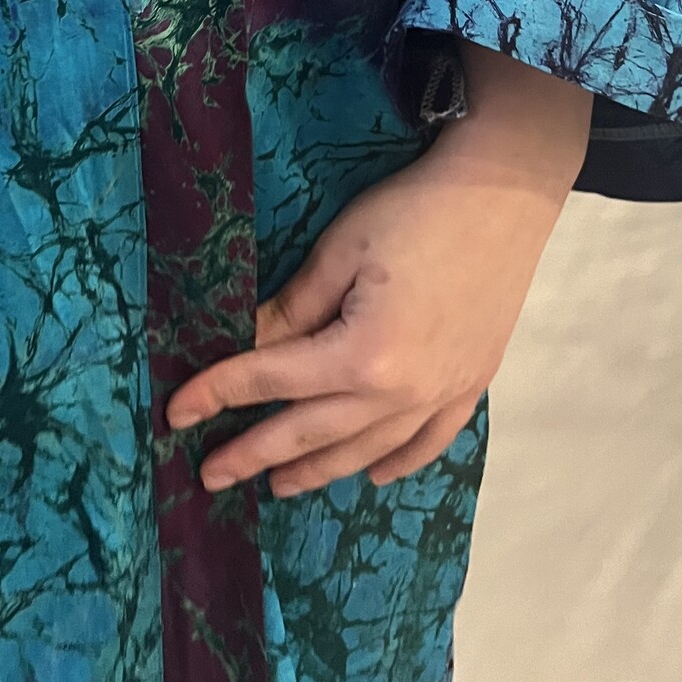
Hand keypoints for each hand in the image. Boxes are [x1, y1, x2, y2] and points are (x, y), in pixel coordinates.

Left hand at [165, 44, 592, 497]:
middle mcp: (403, 392)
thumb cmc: (415, 211)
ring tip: (278, 484)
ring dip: (318, 469)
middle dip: (255, 453)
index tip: (176, 413)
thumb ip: (293, 308)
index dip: (218, 394)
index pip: (272, 381)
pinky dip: (395, 463)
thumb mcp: (340, 250)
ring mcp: (443, 395)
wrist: (505, 197)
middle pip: (313, 432)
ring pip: (367, 450)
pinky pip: (427, 443)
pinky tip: (372, 475)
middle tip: (211, 473)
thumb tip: (247, 343)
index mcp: (365, 356)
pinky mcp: (470, 385)